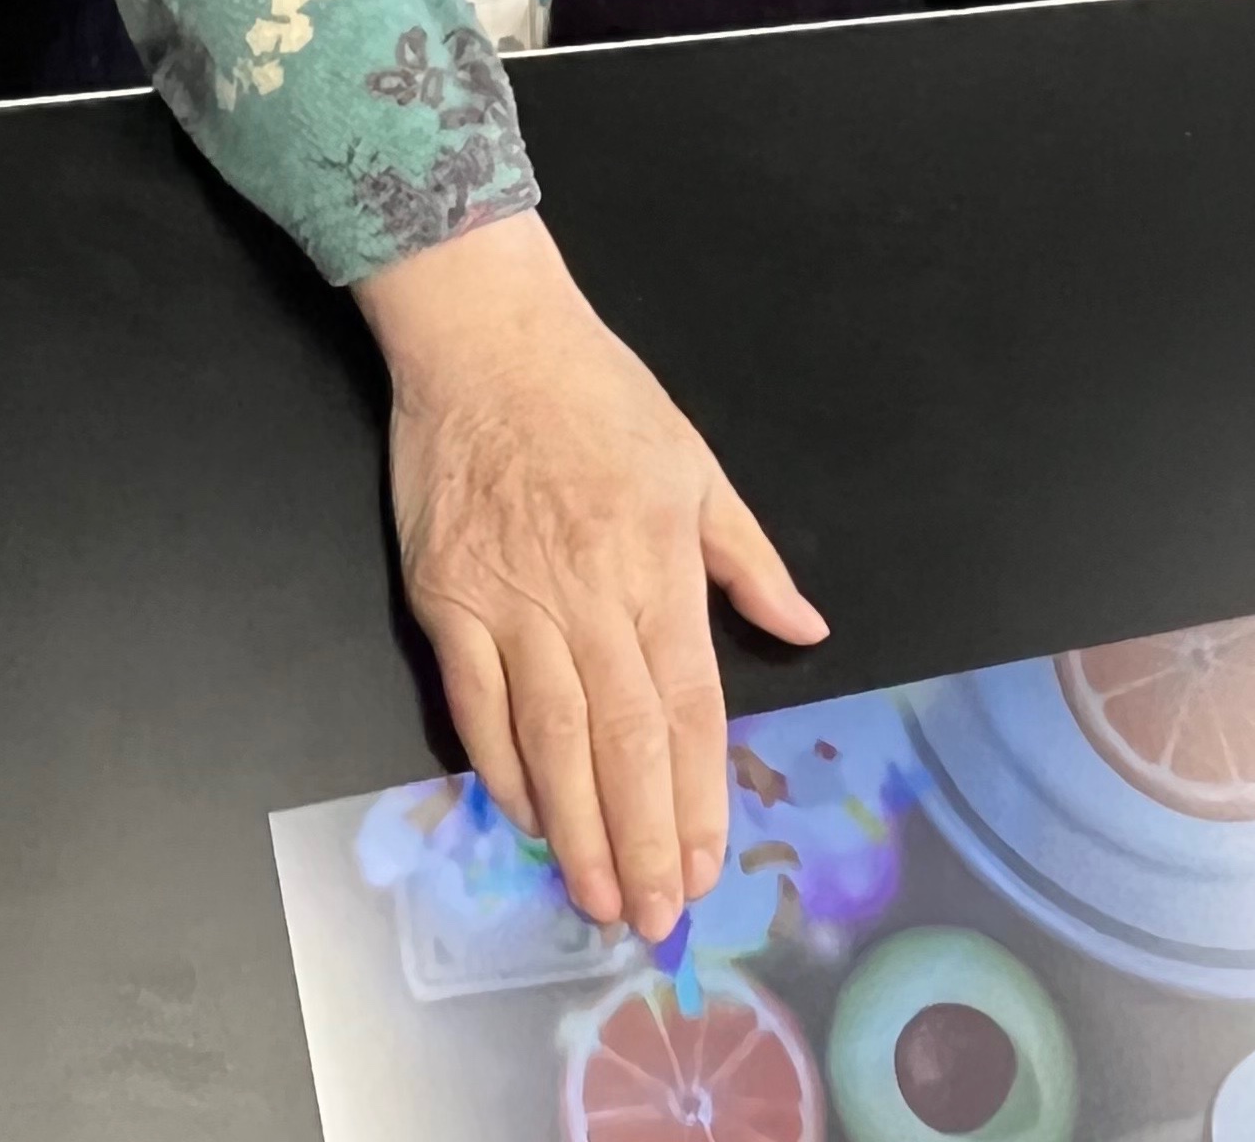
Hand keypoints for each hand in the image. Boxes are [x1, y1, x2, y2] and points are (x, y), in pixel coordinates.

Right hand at [357, 211, 827, 936]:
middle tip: (655, 917)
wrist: (486, 338)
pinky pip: (478, 706)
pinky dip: (503, 770)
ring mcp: (511, 601)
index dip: (699, 795)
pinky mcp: (448, 599)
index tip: (706, 864)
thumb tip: (807, 628)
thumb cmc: (596, 393)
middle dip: (644, 838)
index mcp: (656, 565)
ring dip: (577, 826)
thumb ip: (748, 558)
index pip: (688, 706)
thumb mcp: (696, 463)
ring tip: (596, 893)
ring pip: (550, 738)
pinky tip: (527, 817)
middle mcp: (588, 595)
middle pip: (622, 741)